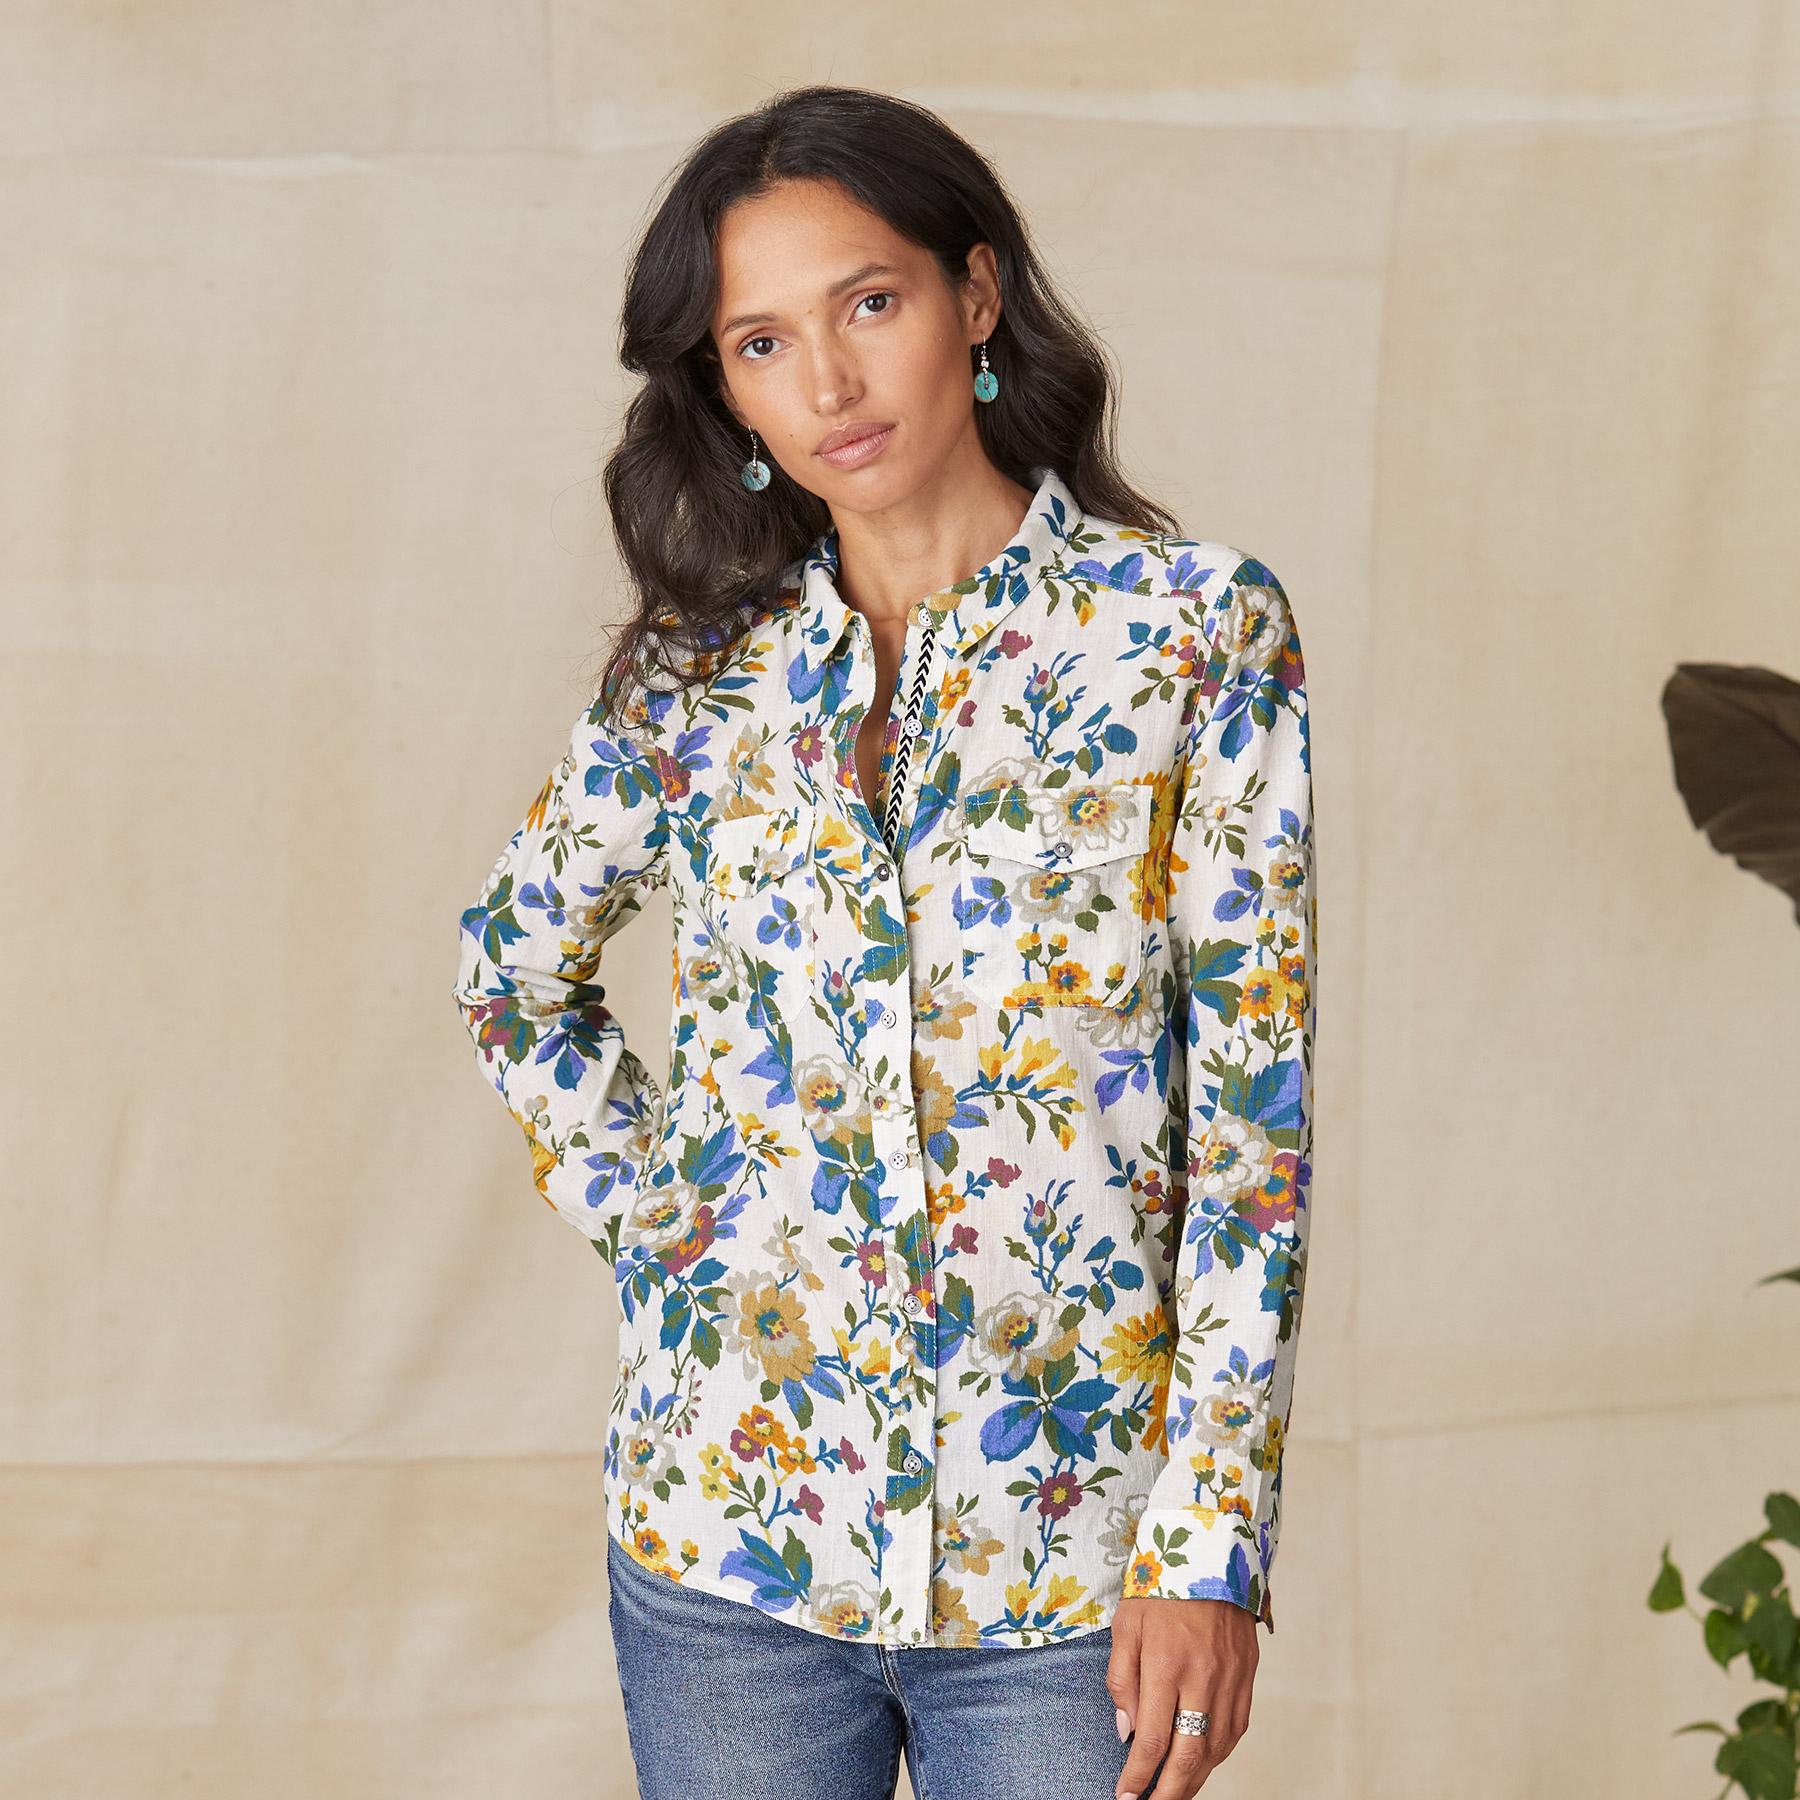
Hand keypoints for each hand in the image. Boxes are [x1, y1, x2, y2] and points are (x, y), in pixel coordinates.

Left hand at [1105, 1594, 1257, 1797]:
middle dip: (1169, 1792)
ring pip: (1216, 1748)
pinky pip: (1235, 1729)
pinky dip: (1218, 1754)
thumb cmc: (1160, 1588)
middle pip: (1189, 1755)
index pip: (1152, 1738)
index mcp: (1167, 1662)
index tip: (1125, 1796)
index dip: (1139, 1775)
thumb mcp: (1126, 1624)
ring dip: (1195, 1779)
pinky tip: (1203, 1763)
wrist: (1211, 1553)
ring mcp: (1231, 1679)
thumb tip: (1126, 1732)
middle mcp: (1203, 1676)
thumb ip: (1122, 1679)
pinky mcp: (1248, 1676)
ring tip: (1174, 1794)